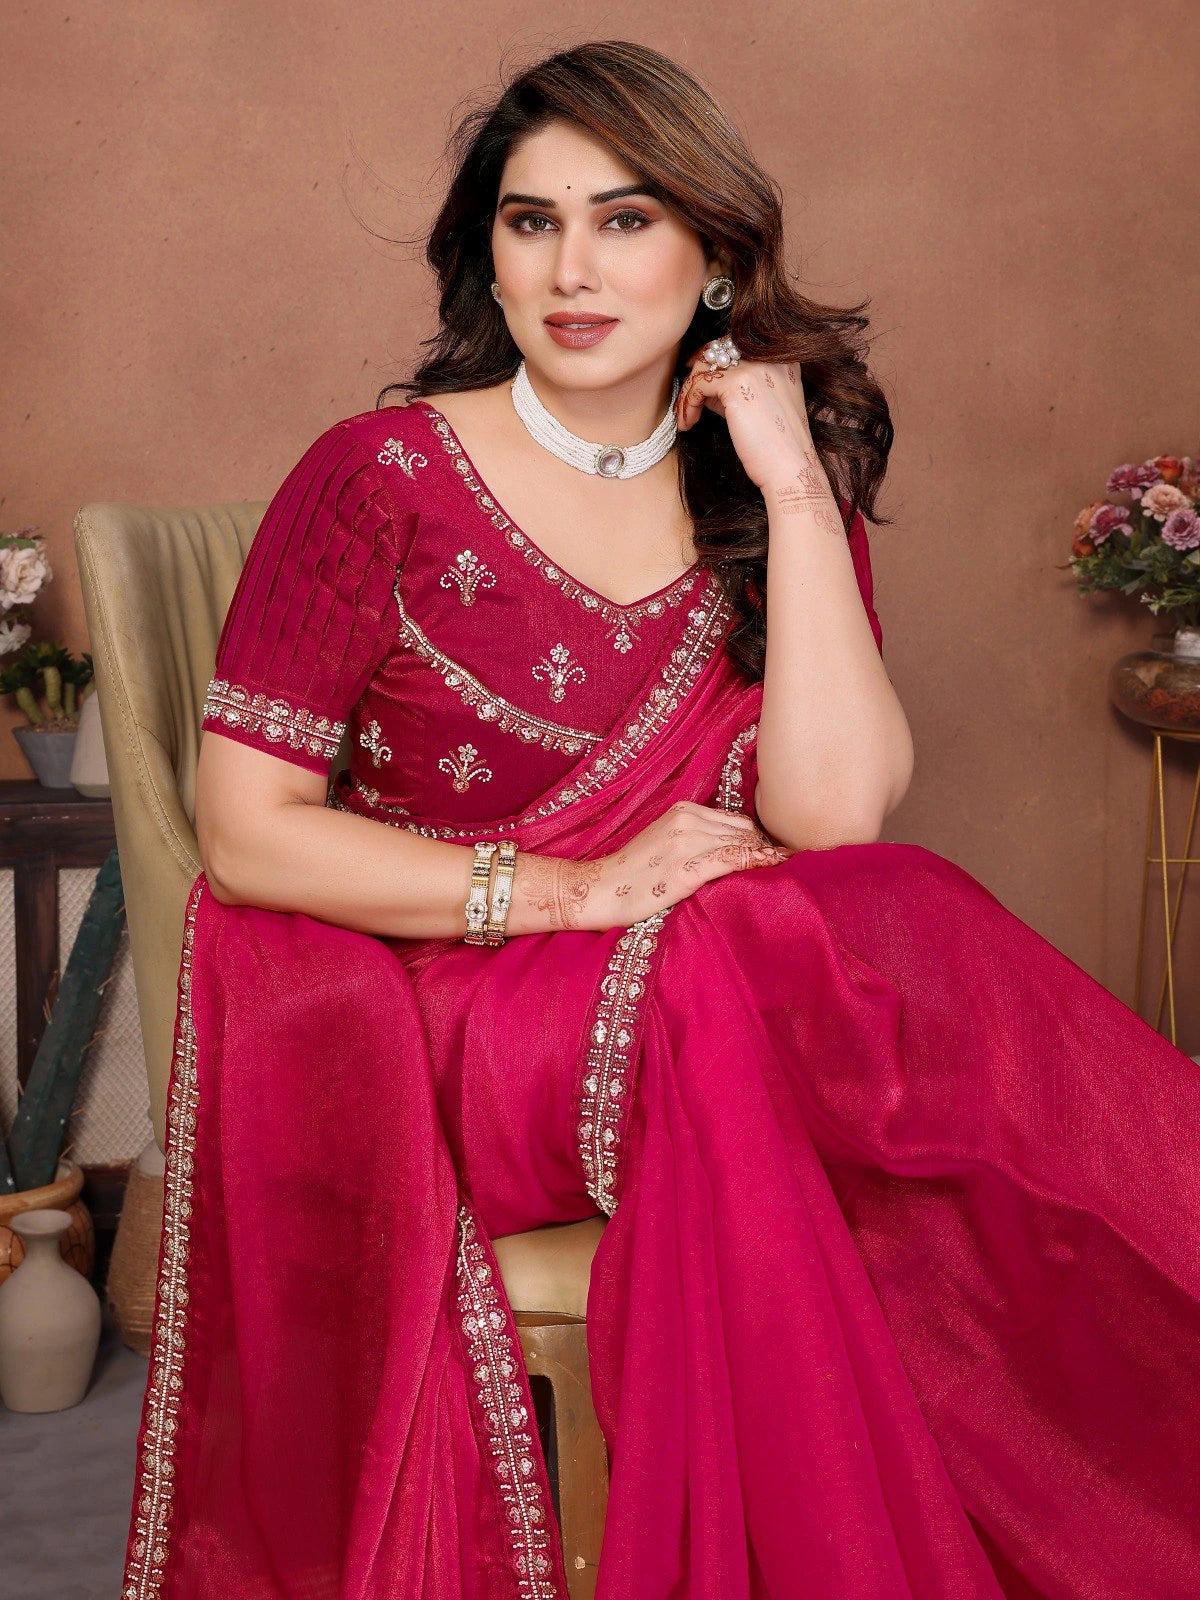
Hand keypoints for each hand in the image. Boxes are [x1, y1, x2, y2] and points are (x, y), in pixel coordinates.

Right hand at [583, 801, 790, 930]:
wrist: (600, 889)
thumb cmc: (634, 873)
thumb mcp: (665, 842)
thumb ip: (696, 838)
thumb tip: (734, 848)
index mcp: (683, 810)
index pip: (736, 821)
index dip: (759, 837)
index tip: (779, 852)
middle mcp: (687, 820)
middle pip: (744, 830)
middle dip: (767, 846)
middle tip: (791, 861)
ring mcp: (686, 843)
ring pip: (741, 844)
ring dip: (766, 855)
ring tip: (790, 865)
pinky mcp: (685, 868)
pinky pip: (730, 859)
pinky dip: (755, 862)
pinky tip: (772, 866)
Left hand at [675, 346, 830, 501]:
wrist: (790, 468)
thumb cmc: (775, 445)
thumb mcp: (758, 404)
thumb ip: (736, 387)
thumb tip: (703, 383)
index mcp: (781, 356)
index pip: (735, 345)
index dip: (711, 363)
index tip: (695, 383)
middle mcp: (770, 355)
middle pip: (717, 350)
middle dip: (696, 375)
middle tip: (685, 400)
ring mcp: (754, 365)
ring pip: (704, 365)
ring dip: (688, 392)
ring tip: (686, 418)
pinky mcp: (737, 383)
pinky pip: (698, 384)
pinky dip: (688, 403)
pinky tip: (688, 423)